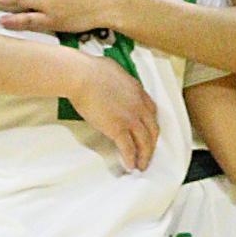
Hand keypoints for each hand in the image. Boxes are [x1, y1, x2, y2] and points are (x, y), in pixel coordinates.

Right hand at [68, 56, 158, 172]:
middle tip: (148, 153)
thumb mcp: (114, 71)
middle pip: (153, 129)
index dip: (151, 123)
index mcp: (138, 91)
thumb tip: (114, 82)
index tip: (148, 131)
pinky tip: (130, 166)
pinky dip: (131, 159)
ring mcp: (130, 118)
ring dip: (145, 156)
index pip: (152, 110)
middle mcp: (139, 106)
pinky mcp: (118, 128)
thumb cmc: (91, 70)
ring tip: (142, 165)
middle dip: (152, 143)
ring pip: (145, 142)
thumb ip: (119, 81)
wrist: (82, 76)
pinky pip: (129, 148)